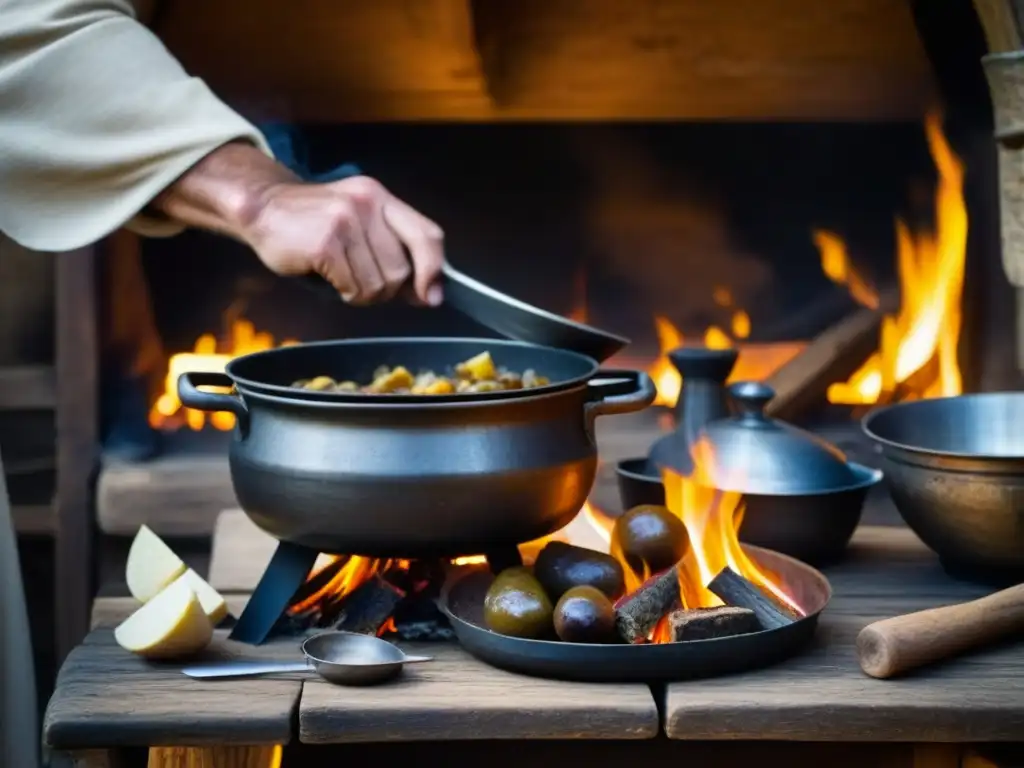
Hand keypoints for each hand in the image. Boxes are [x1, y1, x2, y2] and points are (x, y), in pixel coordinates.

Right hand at [152, 143, 445, 305]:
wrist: (261, 207)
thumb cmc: (311, 224)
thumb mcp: (359, 227)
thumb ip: (394, 253)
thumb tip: (428, 294)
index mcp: (381, 198)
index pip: (427, 235)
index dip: (434, 270)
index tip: (432, 296)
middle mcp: (368, 204)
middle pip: (403, 269)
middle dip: (386, 289)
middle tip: (359, 280)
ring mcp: (347, 221)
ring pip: (379, 284)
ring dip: (361, 293)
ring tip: (340, 276)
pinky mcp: (326, 243)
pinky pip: (353, 288)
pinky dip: (342, 293)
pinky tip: (327, 277)